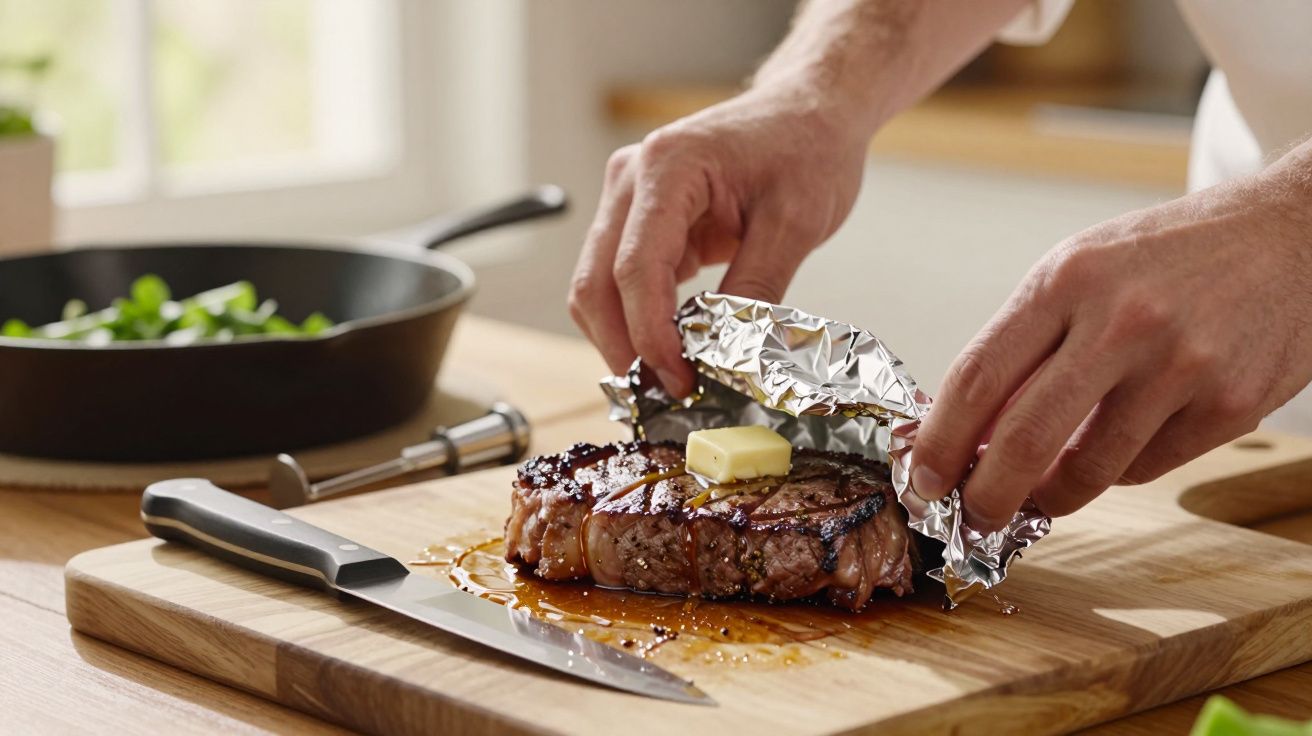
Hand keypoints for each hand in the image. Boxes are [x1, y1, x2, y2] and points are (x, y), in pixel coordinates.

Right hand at [568, 86, 869, 395]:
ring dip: (623, 339)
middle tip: (666, 396)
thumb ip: (756, 287)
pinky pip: (619, 280)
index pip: (636, 269)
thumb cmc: (807, 148)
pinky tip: (671, 350)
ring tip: (668, 380)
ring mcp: (627, 197)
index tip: (679, 381)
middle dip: (625, 348)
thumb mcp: (797, 221)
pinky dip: (636, 320)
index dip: (650, 335)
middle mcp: (631, 178)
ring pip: (596, 287)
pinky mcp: (638, 218)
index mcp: (667, 167)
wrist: (809, 111)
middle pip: (595, 283)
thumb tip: (726, 357)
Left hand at [911, 149, 1311, 531]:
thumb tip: (970, 433)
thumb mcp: (1081, 271)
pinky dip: (1117, 472)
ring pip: (1089, 468)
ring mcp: (1181, 366)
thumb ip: (1026, 346)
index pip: (978, 374)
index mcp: (1067, 279)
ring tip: (1036, 497)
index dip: (940, 439)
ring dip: (1050, 497)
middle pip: (1025, 437)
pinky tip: (1113, 451)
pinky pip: (1147, 467)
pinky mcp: (1230, 405)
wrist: (1289, 236)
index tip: (923, 478)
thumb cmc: (1168, 255)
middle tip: (971, 516)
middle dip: (985, 494)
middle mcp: (1122, 321)